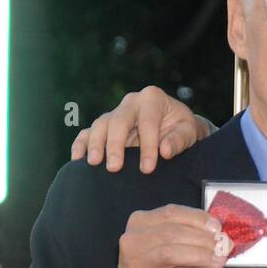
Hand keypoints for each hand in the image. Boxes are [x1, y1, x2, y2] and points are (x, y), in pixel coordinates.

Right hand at [70, 86, 209, 173]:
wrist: (176, 128)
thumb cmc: (183, 130)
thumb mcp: (189, 132)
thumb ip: (179, 140)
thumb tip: (164, 150)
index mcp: (152, 98)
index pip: (147, 122)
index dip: (147, 146)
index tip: (147, 169)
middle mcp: (131, 102)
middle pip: (118, 121)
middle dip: (115, 145)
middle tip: (115, 168)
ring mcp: (116, 113)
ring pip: (100, 125)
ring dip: (96, 145)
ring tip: (94, 164)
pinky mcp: (106, 126)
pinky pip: (88, 132)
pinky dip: (81, 144)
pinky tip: (77, 159)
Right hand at [112, 204, 231, 267]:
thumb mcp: (165, 246)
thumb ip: (186, 236)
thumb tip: (219, 234)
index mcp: (139, 223)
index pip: (171, 212)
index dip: (198, 218)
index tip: (217, 227)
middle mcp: (134, 240)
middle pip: (174, 232)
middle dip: (204, 239)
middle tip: (225, 246)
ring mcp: (138, 262)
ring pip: (175, 253)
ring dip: (203, 255)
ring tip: (221, 259)